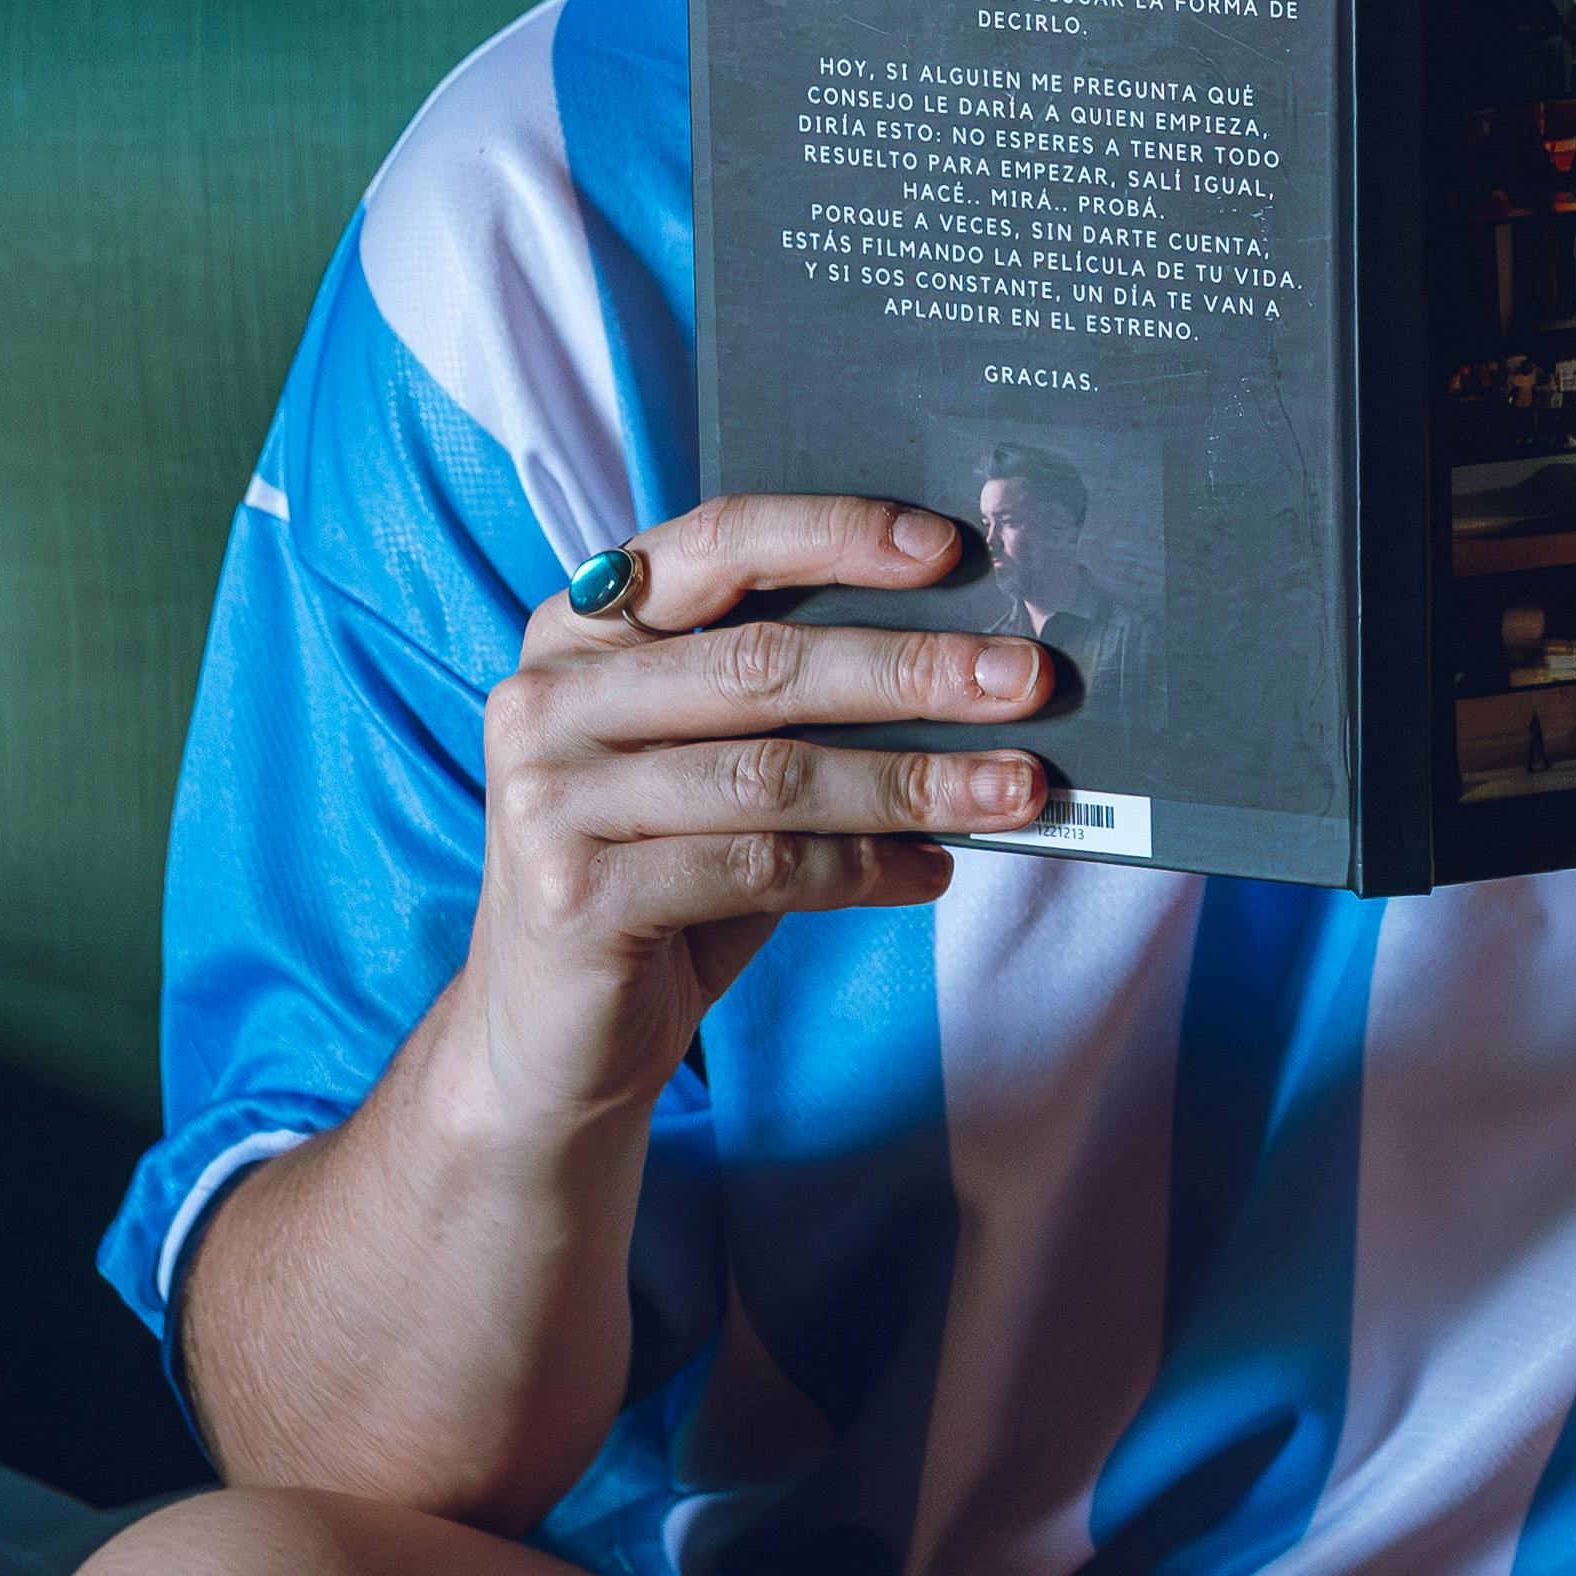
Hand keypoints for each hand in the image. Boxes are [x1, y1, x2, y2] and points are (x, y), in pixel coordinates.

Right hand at [463, 497, 1052, 1121]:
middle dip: (913, 670)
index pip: (719, 543)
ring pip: (774, 774)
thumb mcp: (714, 764)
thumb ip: (792, 703)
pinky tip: (930, 873)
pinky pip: (761, 869)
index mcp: (582, 627)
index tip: (948, 549)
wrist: (553, 1040)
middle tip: (1025, 681)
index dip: (837, 535)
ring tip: (1015, 790)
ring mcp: (550, 797)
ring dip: (914, 782)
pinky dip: (864, 869)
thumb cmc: (660, 875)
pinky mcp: (575, 897)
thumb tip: (970, 662)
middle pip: (764, 665)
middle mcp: (549, 696)